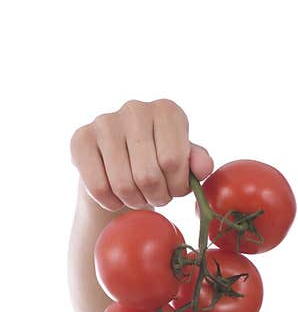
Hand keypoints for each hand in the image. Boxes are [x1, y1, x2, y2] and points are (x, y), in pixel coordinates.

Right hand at [69, 98, 213, 212]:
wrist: (121, 164)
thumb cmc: (162, 162)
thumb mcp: (187, 162)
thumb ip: (199, 163)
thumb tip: (203, 167)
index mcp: (167, 111)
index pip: (174, 161)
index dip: (178, 186)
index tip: (176, 189)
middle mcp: (136, 109)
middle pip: (148, 175)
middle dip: (157, 196)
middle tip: (158, 197)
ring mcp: (105, 121)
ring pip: (123, 184)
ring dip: (135, 201)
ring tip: (140, 197)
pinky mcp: (80, 138)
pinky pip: (98, 186)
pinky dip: (111, 202)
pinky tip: (118, 198)